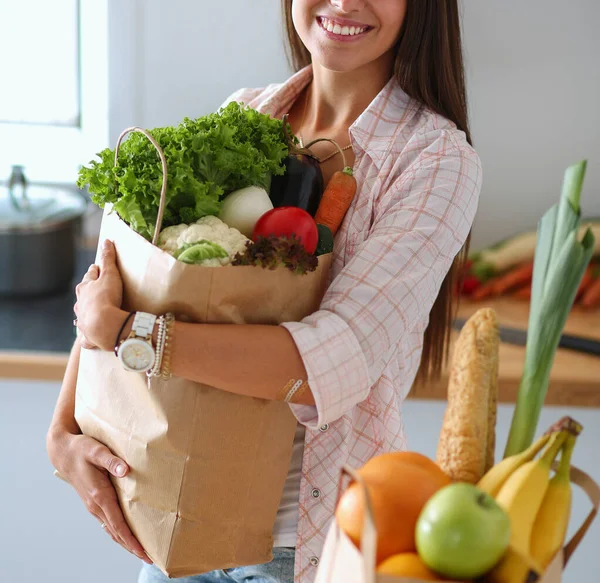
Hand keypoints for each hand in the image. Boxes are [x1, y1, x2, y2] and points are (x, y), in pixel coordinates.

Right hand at [47, 429, 151, 563]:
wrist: (63, 453)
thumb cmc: (82, 449)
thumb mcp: (96, 450)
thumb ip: (111, 461)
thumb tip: (125, 470)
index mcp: (99, 495)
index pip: (118, 524)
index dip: (131, 539)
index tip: (143, 551)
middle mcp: (96, 505)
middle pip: (116, 532)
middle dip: (132, 547)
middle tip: (150, 558)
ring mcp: (94, 506)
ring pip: (112, 530)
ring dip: (126, 542)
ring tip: (142, 551)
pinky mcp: (95, 502)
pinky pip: (109, 522)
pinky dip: (119, 532)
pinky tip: (127, 536)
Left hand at [74, 239, 123, 350]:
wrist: (104, 325)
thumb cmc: (107, 298)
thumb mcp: (110, 275)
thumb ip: (108, 258)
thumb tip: (106, 241)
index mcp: (85, 288)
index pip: (90, 276)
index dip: (94, 271)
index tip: (96, 267)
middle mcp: (81, 304)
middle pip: (83, 295)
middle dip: (87, 291)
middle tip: (92, 288)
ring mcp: (83, 320)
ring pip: (81, 314)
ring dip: (85, 312)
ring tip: (88, 311)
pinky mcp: (88, 336)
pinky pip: (85, 336)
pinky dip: (85, 336)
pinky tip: (85, 337)